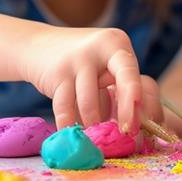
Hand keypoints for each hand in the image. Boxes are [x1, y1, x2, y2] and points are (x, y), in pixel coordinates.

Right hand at [17, 26, 162, 132]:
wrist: (37, 46)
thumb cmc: (81, 64)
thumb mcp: (103, 67)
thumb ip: (121, 89)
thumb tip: (144, 123)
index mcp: (118, 45)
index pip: (136, 73)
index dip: (141, 101)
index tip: (142, 124)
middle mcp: (102, 46)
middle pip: (125, 79)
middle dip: (129, 109)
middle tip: (128, 133)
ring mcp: (78, 58)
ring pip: (91, 100)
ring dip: (93, 122)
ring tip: (94, 135)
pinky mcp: (57, 72)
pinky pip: (65, 106)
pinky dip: (68, 123)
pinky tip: (70, 133)